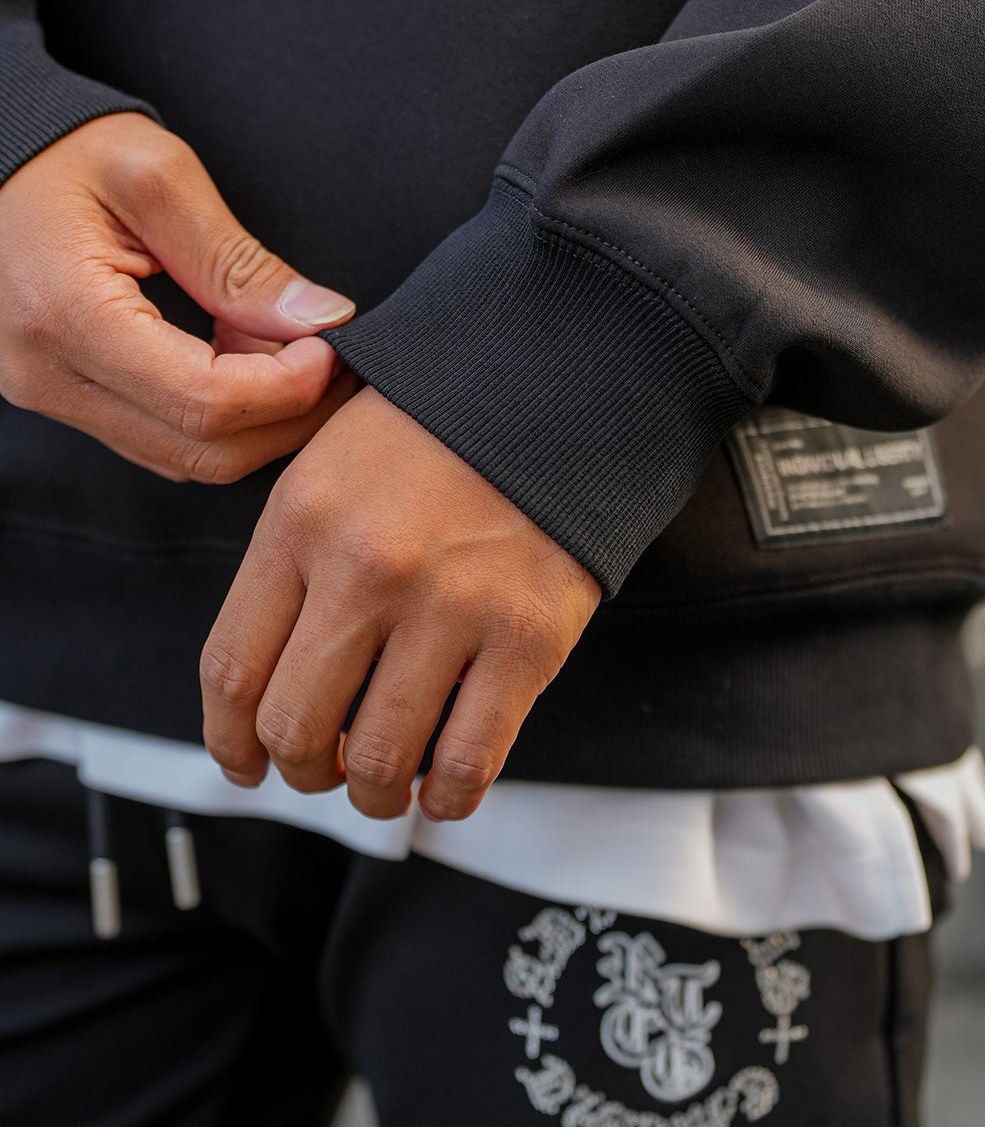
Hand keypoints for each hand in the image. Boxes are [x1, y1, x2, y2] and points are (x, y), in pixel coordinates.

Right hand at [0, 113, 357, 480]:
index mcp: (67, 315)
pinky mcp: (66, 398)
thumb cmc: (66, 154)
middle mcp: (48, 377)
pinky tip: (245, 355)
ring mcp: (51, 396)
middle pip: (204, 449)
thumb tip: (320, 319)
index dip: (289, 387)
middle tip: (334, 357)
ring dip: (260, 417)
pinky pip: (164, 438)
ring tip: (290, 348)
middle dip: (289, 413)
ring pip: (188, 456)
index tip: (330, 344)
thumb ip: (240, 261)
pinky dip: (223, 412)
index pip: (206, 401)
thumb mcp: (158, 177)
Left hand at [201, 387, 601, 819]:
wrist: (561, 380)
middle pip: (295, 726)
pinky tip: (444, 788)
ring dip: (370, 796)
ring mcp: (450, 606)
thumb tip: (267, 668)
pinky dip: (447, 798)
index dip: (228, 739)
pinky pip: (468, 760)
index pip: (232, 667)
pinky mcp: (528, 637)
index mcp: (303, 518)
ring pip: (377, 760)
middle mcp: (366, 567)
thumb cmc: (443, 421)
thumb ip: (292, 552)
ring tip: (381, 786)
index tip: (243, 760)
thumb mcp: (331, 456)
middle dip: (300, 770)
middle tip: (318, 769)